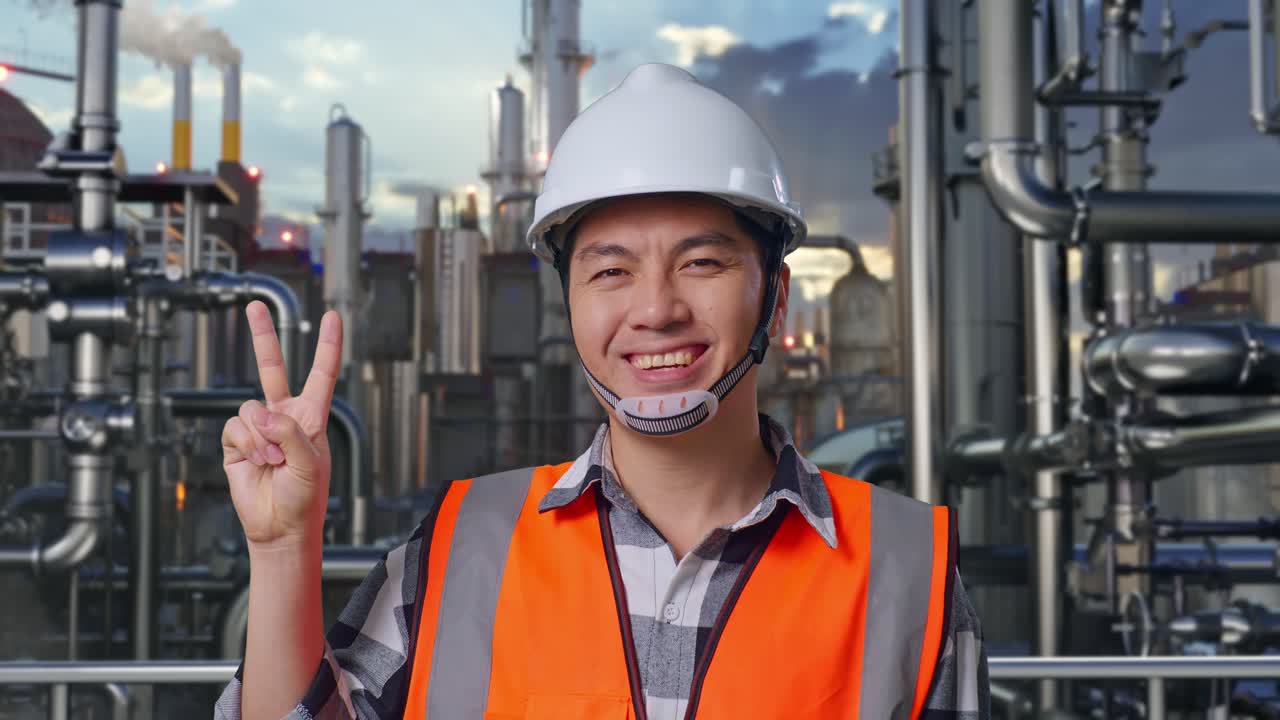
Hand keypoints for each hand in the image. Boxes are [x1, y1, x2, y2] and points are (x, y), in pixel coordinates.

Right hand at [221, 301, 342, 548]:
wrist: (280, 526)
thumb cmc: (305, 498)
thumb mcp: (310, 462)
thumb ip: (290, 432)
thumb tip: (262, 414)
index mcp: (311, 416)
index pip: (321, 373)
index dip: (328, 345)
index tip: (332, 317)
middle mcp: (284, 416)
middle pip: (272, 368)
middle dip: (262, 336)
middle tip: (255, 305)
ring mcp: (259, 428)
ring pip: (250, 408)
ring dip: (263, 439)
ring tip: (273, 462)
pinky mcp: (237, 442)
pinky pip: (236, 428)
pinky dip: (248, 446)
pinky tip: (258, 464)